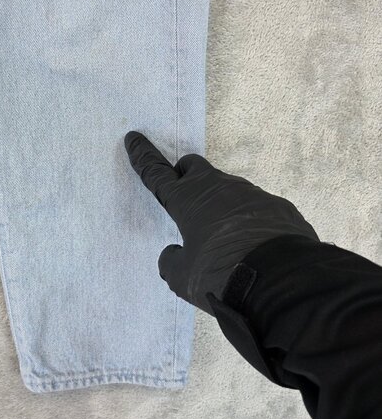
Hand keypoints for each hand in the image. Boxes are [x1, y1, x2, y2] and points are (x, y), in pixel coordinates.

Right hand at [124, 131, 318, 314]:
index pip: (156, 173)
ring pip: (226, 188)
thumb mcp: (182, 278)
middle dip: (184, 173)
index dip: (142, 156)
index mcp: (188, 200)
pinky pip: (255, 206)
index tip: (134, 138)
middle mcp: (217, 188)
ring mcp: (251, 193)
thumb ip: (171, 262)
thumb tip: (173, 253)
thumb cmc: (221, 273)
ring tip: (225, 238)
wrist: (284, 280)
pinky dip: (247, 219)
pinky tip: (254, 244)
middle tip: (185, 196)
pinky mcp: (277, 206)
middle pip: (193, 166)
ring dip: (218, 203)